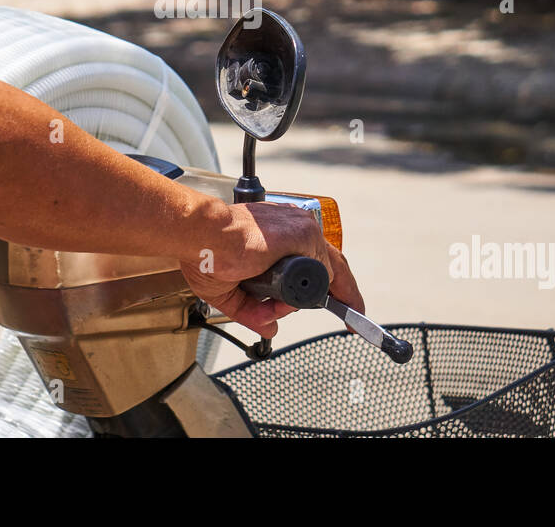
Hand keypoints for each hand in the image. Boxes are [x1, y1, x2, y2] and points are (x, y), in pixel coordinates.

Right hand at [181, 201, 365, 338]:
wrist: (199, 235)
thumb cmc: (205, 252)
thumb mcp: (230, 291)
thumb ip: (253, 310)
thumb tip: (271, 328)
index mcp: (278, 233)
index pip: (313, 256)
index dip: (325, 281)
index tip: (335, 300)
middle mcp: (293, 227)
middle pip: (331, 262)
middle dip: (344, 292)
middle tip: (355, 318)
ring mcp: (300, 230)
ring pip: (326, 272)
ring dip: (318, 299)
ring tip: (330, 316)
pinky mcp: (302, 236)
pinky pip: (318, 277)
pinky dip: (311, 298)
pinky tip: (296, 307)